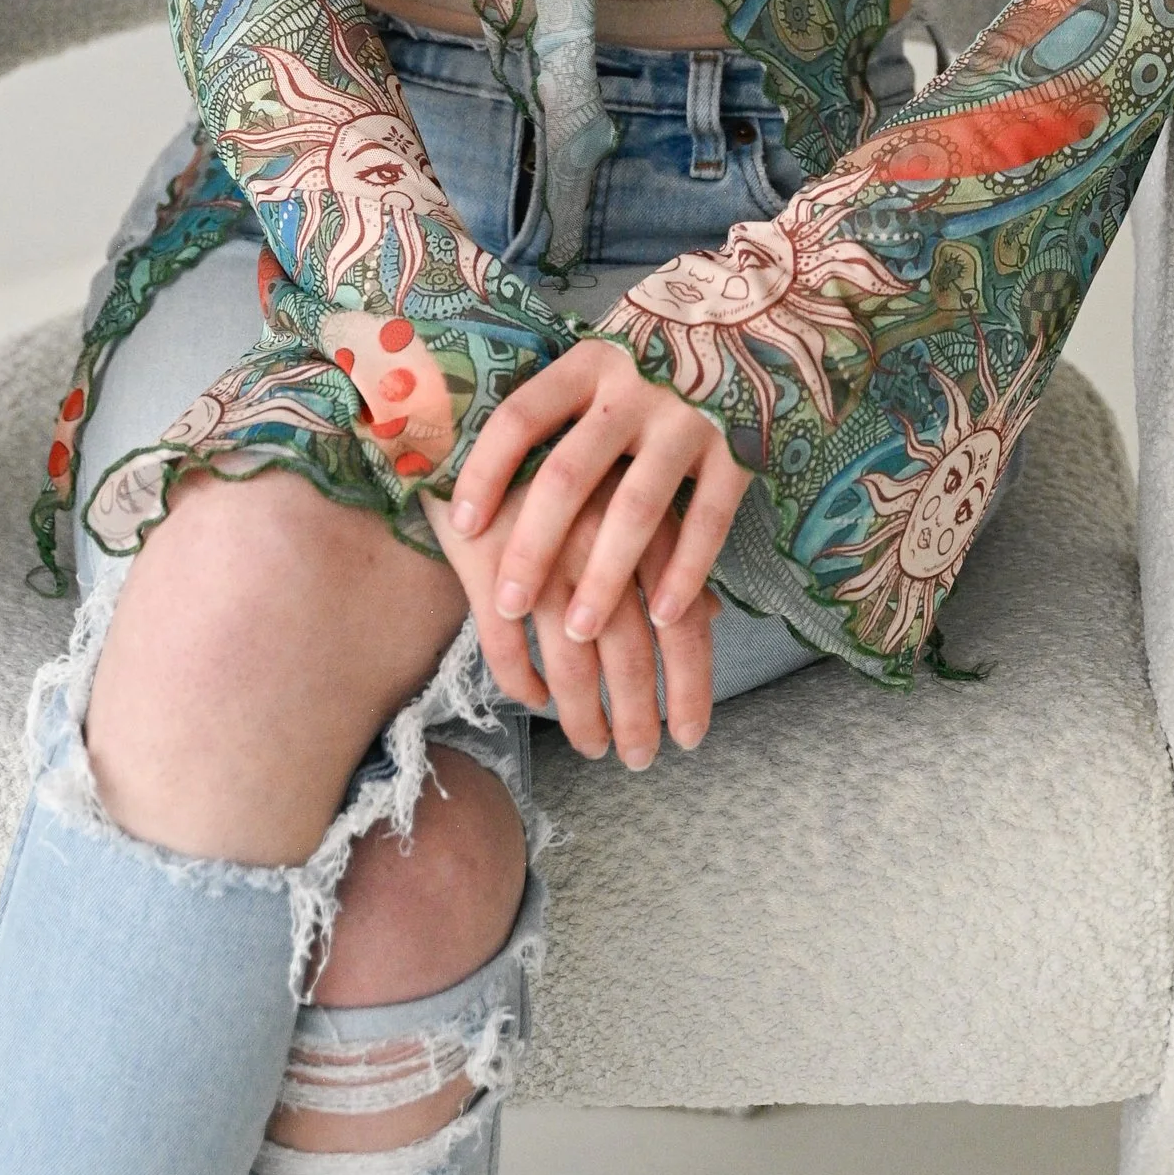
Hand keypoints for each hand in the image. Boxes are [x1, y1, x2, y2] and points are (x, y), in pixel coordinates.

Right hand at [424, 467, 719, 762]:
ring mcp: (542, 552)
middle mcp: (601, 539)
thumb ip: (669, 553)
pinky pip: (506, 646)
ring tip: (594, 746)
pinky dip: (522, 683)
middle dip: (638, 717)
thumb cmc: (561, 459)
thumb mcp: (628, 491)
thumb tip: (709, 619)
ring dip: (584, 716)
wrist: (464, 415)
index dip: (690, 686)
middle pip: (631, 652)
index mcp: (646, 521)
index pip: (683, 621)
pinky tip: (536, 702)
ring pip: (571, 661)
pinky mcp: (485, 562)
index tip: (690, 735)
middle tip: (639, 759)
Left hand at [448, 332, 748, 642]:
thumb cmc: (658, 350)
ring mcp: (689, 419)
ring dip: (604, 575)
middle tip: (508, 605)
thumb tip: (481, 465)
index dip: (486, 473)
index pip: (521, 418)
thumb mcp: (604, 356)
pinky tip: (663, 617)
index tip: (461, 527)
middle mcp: (634, 389)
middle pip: (570, 475)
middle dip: (534, 546)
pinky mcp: (738, 449)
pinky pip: (707, 520)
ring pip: (636, 508)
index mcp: (589, 363)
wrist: (760, 311)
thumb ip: (561, 404)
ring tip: (576, 632)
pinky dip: (686, 572)